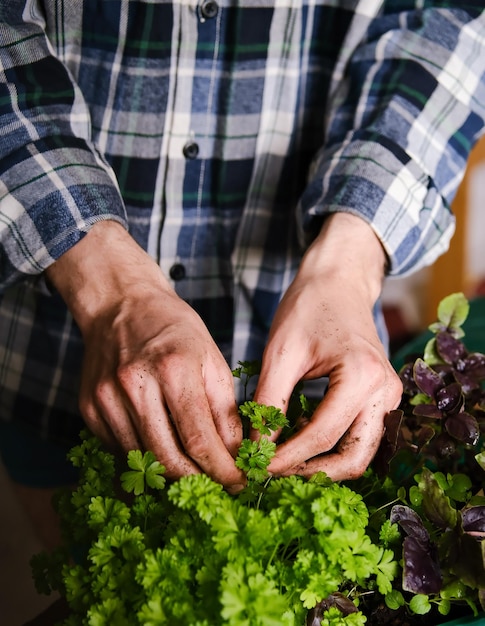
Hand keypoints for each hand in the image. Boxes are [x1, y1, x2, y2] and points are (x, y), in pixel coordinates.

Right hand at [46, 221, 244, 489]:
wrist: (121, 304)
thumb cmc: (173, 328)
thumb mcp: (211, 358)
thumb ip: (224, 409)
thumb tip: (234, 454)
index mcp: (173, 369)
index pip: (198, 439)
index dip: (222, 470)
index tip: (238, 483)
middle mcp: (134, 385)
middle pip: (166, 459)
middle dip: (197, 481)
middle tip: (218, 484)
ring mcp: (106, 398)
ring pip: (141, 461)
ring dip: (171, 474)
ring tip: (194, 471)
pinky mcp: (90, 408)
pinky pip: (120, 450)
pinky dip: (144, 458)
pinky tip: (162, 448)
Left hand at [253, 213, 402, 480]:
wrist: (337, 281)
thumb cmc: (308, 307)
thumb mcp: (280, 354)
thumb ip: (269, 403)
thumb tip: (255, 449)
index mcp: (363, 376)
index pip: (323, 435)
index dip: (287, 458)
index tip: (256, 468)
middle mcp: (385, 392)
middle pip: (353, 458)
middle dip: (312, 474)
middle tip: (271, 476)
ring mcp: (388, 397)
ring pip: (359, 453)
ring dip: (322, 467)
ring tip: (282, 467)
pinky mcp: (380, 398)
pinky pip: (359, 436)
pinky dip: (330, 450)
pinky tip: (298, 448)